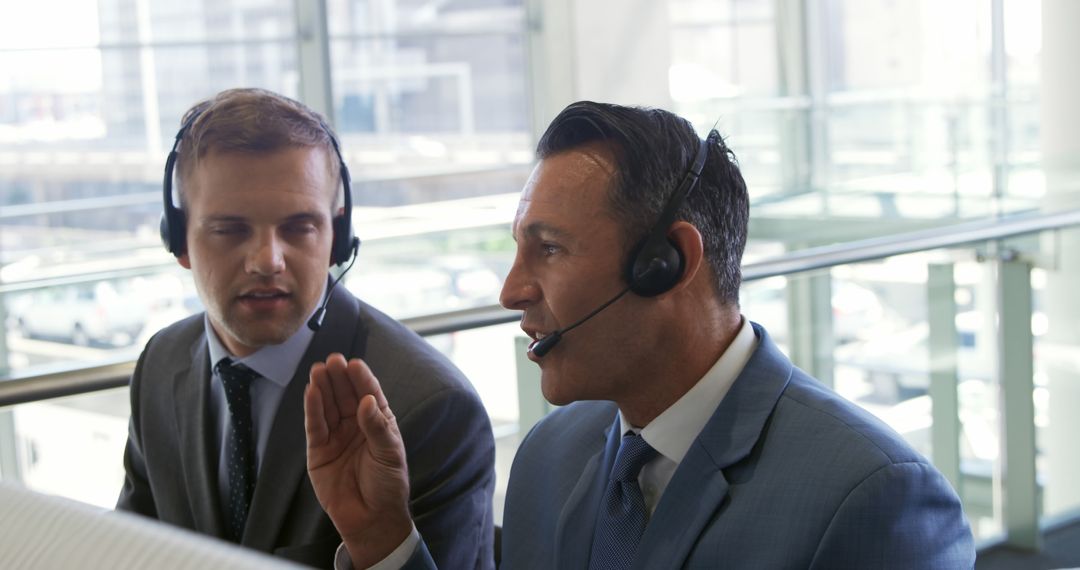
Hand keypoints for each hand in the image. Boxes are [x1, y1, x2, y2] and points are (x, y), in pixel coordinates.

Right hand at [305, 353, 412, 567]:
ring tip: (318, 369)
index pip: (369, 395)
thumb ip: (377, 427)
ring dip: (323, 388)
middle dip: (339, 378)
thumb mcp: (389, 453)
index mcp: (378, 423)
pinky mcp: (318, 451)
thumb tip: (367, 400)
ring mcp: (336, 437)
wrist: (372, 519)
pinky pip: (315, 426)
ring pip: (327, 407)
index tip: (354, 364)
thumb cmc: (388, 485)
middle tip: (333, 360)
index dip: (361, 379)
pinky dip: (312, 408)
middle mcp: (355, 426)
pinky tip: (311, 391)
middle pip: (345, 396)